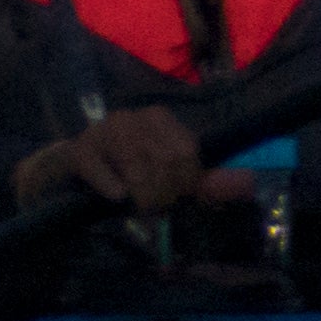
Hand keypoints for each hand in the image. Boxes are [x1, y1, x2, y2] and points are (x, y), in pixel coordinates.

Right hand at [15, 105, 252, 219]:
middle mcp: (131, 117)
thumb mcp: (170, 179)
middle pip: (165, 163)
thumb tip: (251, 181)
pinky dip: (113, 190)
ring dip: (139, 197)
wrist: (68, 176)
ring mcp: (102, 131)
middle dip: (162, 193)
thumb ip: (209, 182)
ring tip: (134, 203)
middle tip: (151, 203)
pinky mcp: (79, 151)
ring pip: (138, 171)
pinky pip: (105, 174)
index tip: (173, 195)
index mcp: (158, 117)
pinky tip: (114, 198)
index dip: (184, 182)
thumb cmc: (126, 177)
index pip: (188, 153)